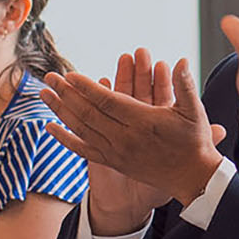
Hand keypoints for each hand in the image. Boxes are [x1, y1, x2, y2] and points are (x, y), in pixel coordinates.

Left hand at [40, 56, 228, 208]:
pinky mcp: (114, 162)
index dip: (86, 87)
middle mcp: (125, 138)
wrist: (193, 178)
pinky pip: (84, 150)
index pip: (107, 101)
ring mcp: (117, 152)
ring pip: (82, 129)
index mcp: (143, 122)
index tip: (70, 75)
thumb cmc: (194, 143)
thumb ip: (184, 85)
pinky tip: (50, 127)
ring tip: (44, 94)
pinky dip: (66, 139)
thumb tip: (182, 60)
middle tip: (49, 77)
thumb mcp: (194, 111)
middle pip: (88, 113)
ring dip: (61, 110)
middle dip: (66, 93)